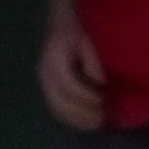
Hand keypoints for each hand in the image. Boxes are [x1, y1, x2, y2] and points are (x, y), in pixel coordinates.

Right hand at [37, 16, 106, 130]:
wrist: (61, 25)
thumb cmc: (79, 33)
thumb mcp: (89, 41)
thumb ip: (93, 61)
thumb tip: (99, 82)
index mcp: (55, 58)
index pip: (68, 84)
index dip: (86, 95)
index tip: (103, 99)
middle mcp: (45, 72)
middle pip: (60, 101)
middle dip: (83, 113)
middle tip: (103, 117)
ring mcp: (45, 83)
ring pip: (57, 110)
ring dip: (79, 120)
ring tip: (99, 122)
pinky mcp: (48, 90)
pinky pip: (57, 111)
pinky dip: (73, 120)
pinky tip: (89, 123)